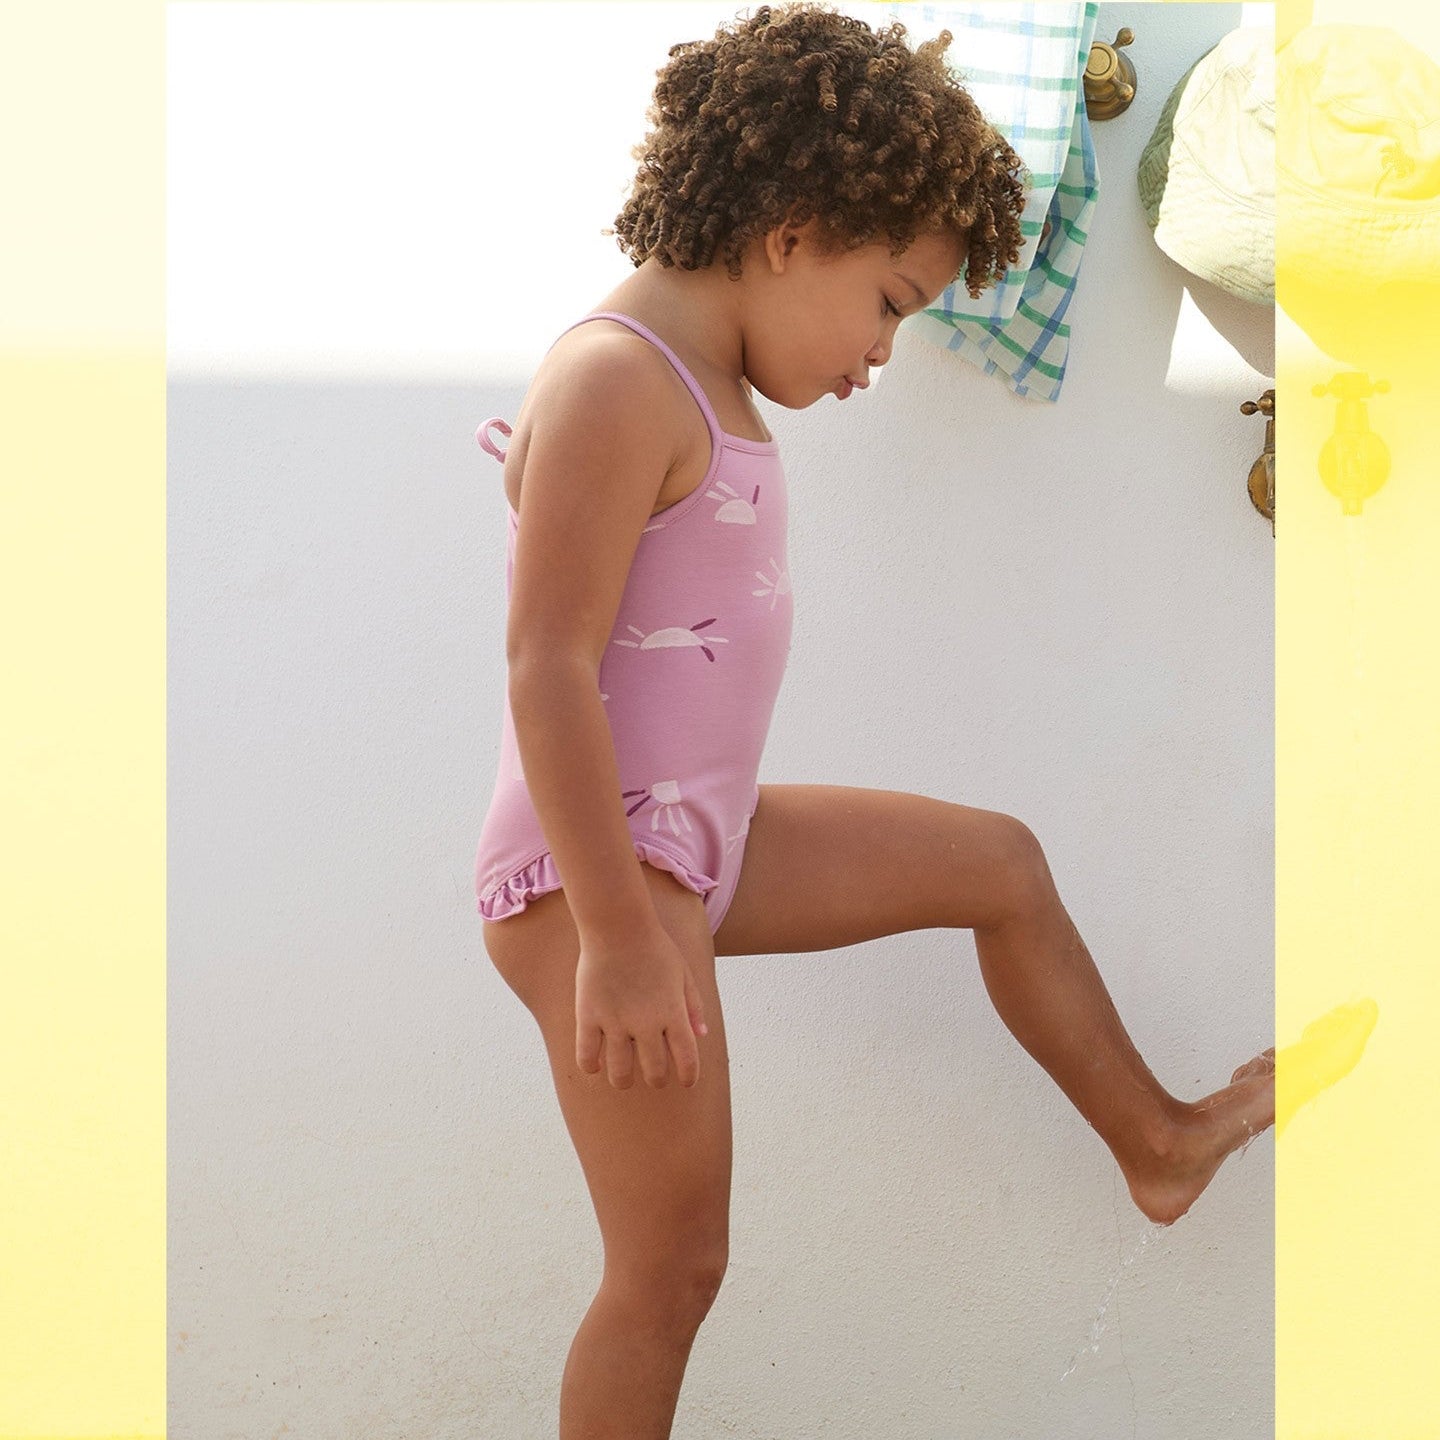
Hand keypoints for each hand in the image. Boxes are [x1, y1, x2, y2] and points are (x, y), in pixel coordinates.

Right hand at [574, 922, 707, 1089]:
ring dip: (623, 1080)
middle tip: (654, 1077)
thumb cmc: (654, 946)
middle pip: (654, 1072)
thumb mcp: (683, 973)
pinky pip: (586, 1055)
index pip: (687, 1059)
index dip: (688, 1076)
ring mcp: (616, 1022)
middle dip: (657, 1079)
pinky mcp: (588, 1016)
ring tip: (623, 1078)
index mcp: (673, 1013)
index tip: (686, 1082)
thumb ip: (693, 1006)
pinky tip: (595, 1065)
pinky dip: (590, 1066)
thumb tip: (702, 1035)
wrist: (618, 925)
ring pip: (619, 1073)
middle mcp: (646, 1023)